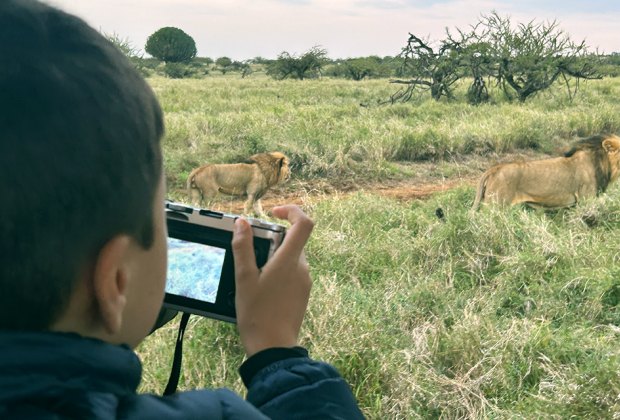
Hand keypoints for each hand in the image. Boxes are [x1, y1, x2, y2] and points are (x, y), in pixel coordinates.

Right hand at [232, 205, 313, 356]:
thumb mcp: (243, 278)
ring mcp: (304, 282)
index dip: (292, 211)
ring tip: (253, 275)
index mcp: (289, 260)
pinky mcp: (303, 294)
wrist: (273, 347)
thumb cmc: (257, 314)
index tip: (274, 213)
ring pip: (292, 258)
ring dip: (274, 257)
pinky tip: (262, 289)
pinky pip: (293, 273)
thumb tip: (241, 223)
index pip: (304, 223)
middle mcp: (302, 268)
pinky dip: (279, 271)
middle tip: (252, 252)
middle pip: (294, 240)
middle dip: (273, 239)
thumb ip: (243, 248)